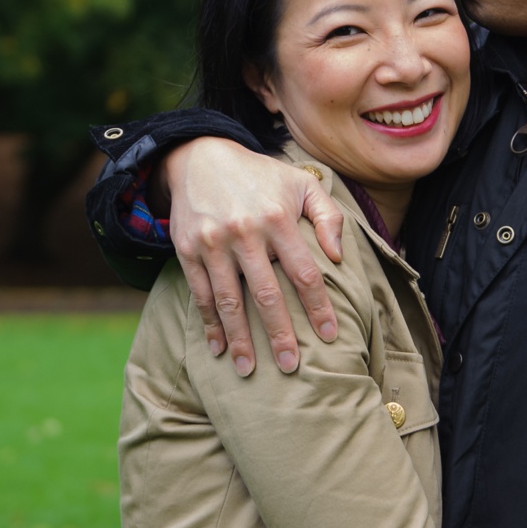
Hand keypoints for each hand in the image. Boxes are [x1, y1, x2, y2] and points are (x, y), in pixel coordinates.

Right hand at [163, 137, 345, 376]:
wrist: (200, 157)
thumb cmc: (260, 176)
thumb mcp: (302, 182)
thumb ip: (328, 216)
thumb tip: (338, 256)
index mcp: (277, 218)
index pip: (304, 273)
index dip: (318, 307)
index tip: (330, 335)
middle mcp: (245, 232)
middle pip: (267, 294)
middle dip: (280, 334)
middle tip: (292, 366)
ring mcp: (213, 243)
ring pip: (229, 301)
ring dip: (240, 339)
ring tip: (248, 370)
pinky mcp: (188, 250)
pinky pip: (201, 294)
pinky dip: (209, 324)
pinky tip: (218, 348)